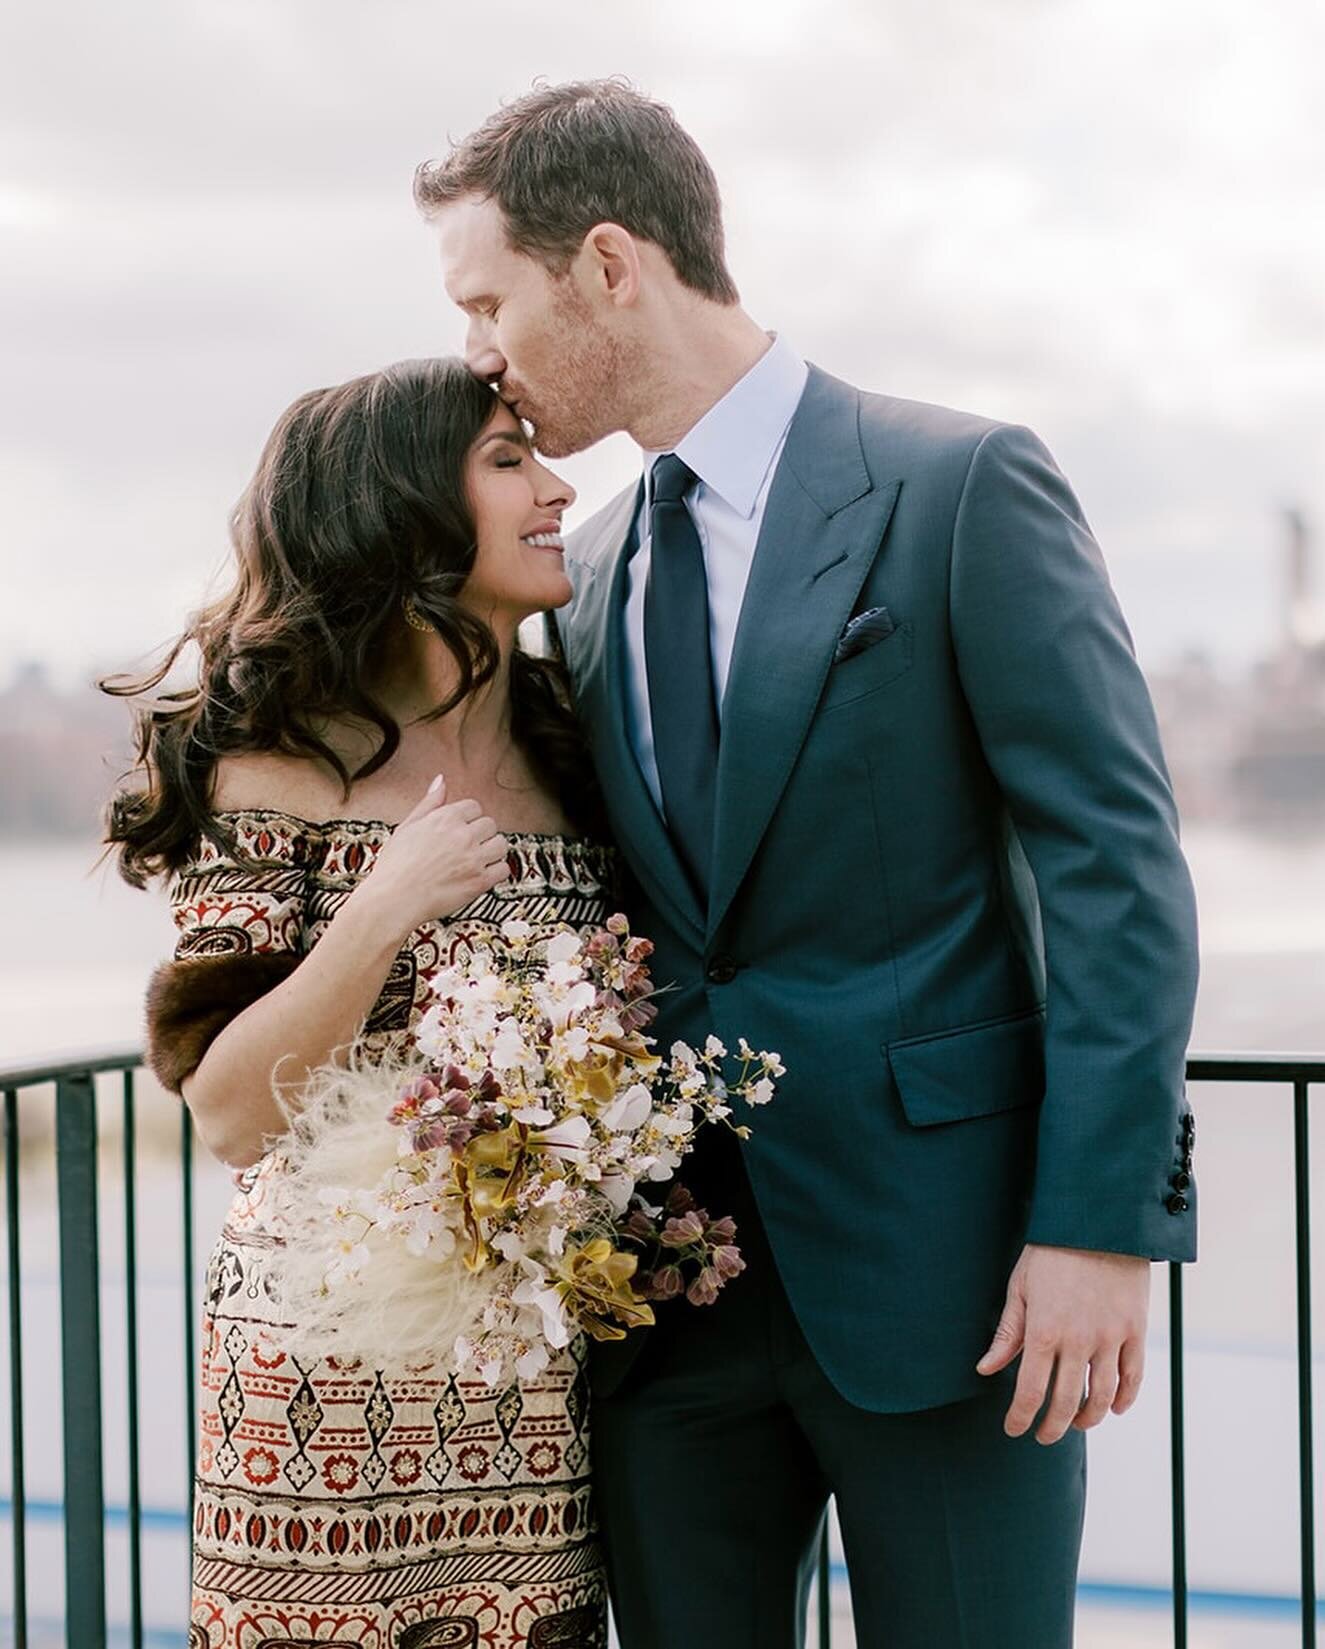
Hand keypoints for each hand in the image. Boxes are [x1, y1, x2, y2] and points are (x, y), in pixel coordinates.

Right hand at [353, 775, 509, 939]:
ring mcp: (473, 858)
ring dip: (492, 851)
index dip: (467, 819)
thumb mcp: (407, 826)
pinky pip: (503, 869)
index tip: (460, 830)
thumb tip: (441, 781)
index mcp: (446, 818)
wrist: (393, 899)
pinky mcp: (480, 881)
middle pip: (490, 824)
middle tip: (467, 847)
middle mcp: (463, 835)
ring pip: (501, 845)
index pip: (474, 807)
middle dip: (480, 834)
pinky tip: (482, 874)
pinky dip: (496, 871)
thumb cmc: (395, 865)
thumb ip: (429, 802)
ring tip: (477, 860)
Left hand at [976, 1243, 1149, 1443]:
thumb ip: (1007, 1335)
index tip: (1014, 1429)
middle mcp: (1077, 1341)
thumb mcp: (1020, 1288)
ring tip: (1077, 1424)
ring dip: (1088, 1418)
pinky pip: (1133, 1377)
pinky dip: (1124, 1399)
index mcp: (1043, 1331)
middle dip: (1052, 1427)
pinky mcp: (1135, 1330)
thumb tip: (985, 1370)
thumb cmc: (1051, 1252)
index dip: (1020, 1417)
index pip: (1029, 1392)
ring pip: (1101, 1396)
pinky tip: (1113, 1408)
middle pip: (1066, 1403)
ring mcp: (1110, 1338)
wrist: (1098, 1222)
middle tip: (1044, 1436)